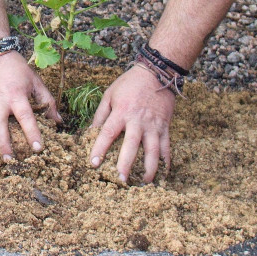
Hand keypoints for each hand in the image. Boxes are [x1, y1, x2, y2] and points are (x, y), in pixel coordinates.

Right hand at [0, 51, 60, 166]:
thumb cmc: (17, 70)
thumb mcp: (35, 81)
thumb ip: (47, 101)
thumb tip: (59, 121)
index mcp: (16, 94)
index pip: (25, 117)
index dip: (32, 133)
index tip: (38, 149)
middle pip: (0, 127)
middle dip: (5, 145)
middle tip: (13, 161)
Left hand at [88, 64, 176, 183]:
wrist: (157, 73)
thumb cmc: (130, 83)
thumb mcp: (110, 94)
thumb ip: (100, 114)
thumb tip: (90, 132)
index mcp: (121, 111)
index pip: (108, 133)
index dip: (100, 148)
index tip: (94, 164)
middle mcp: (138, 120)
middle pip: (131, 146)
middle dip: (125, 164)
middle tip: (120, 180)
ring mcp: (153, 125)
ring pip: (152, 150)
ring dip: (149, 168)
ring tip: (144, 182)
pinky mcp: (165, 126)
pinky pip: (166, 146)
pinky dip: (166, 161)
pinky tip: (163, 174)